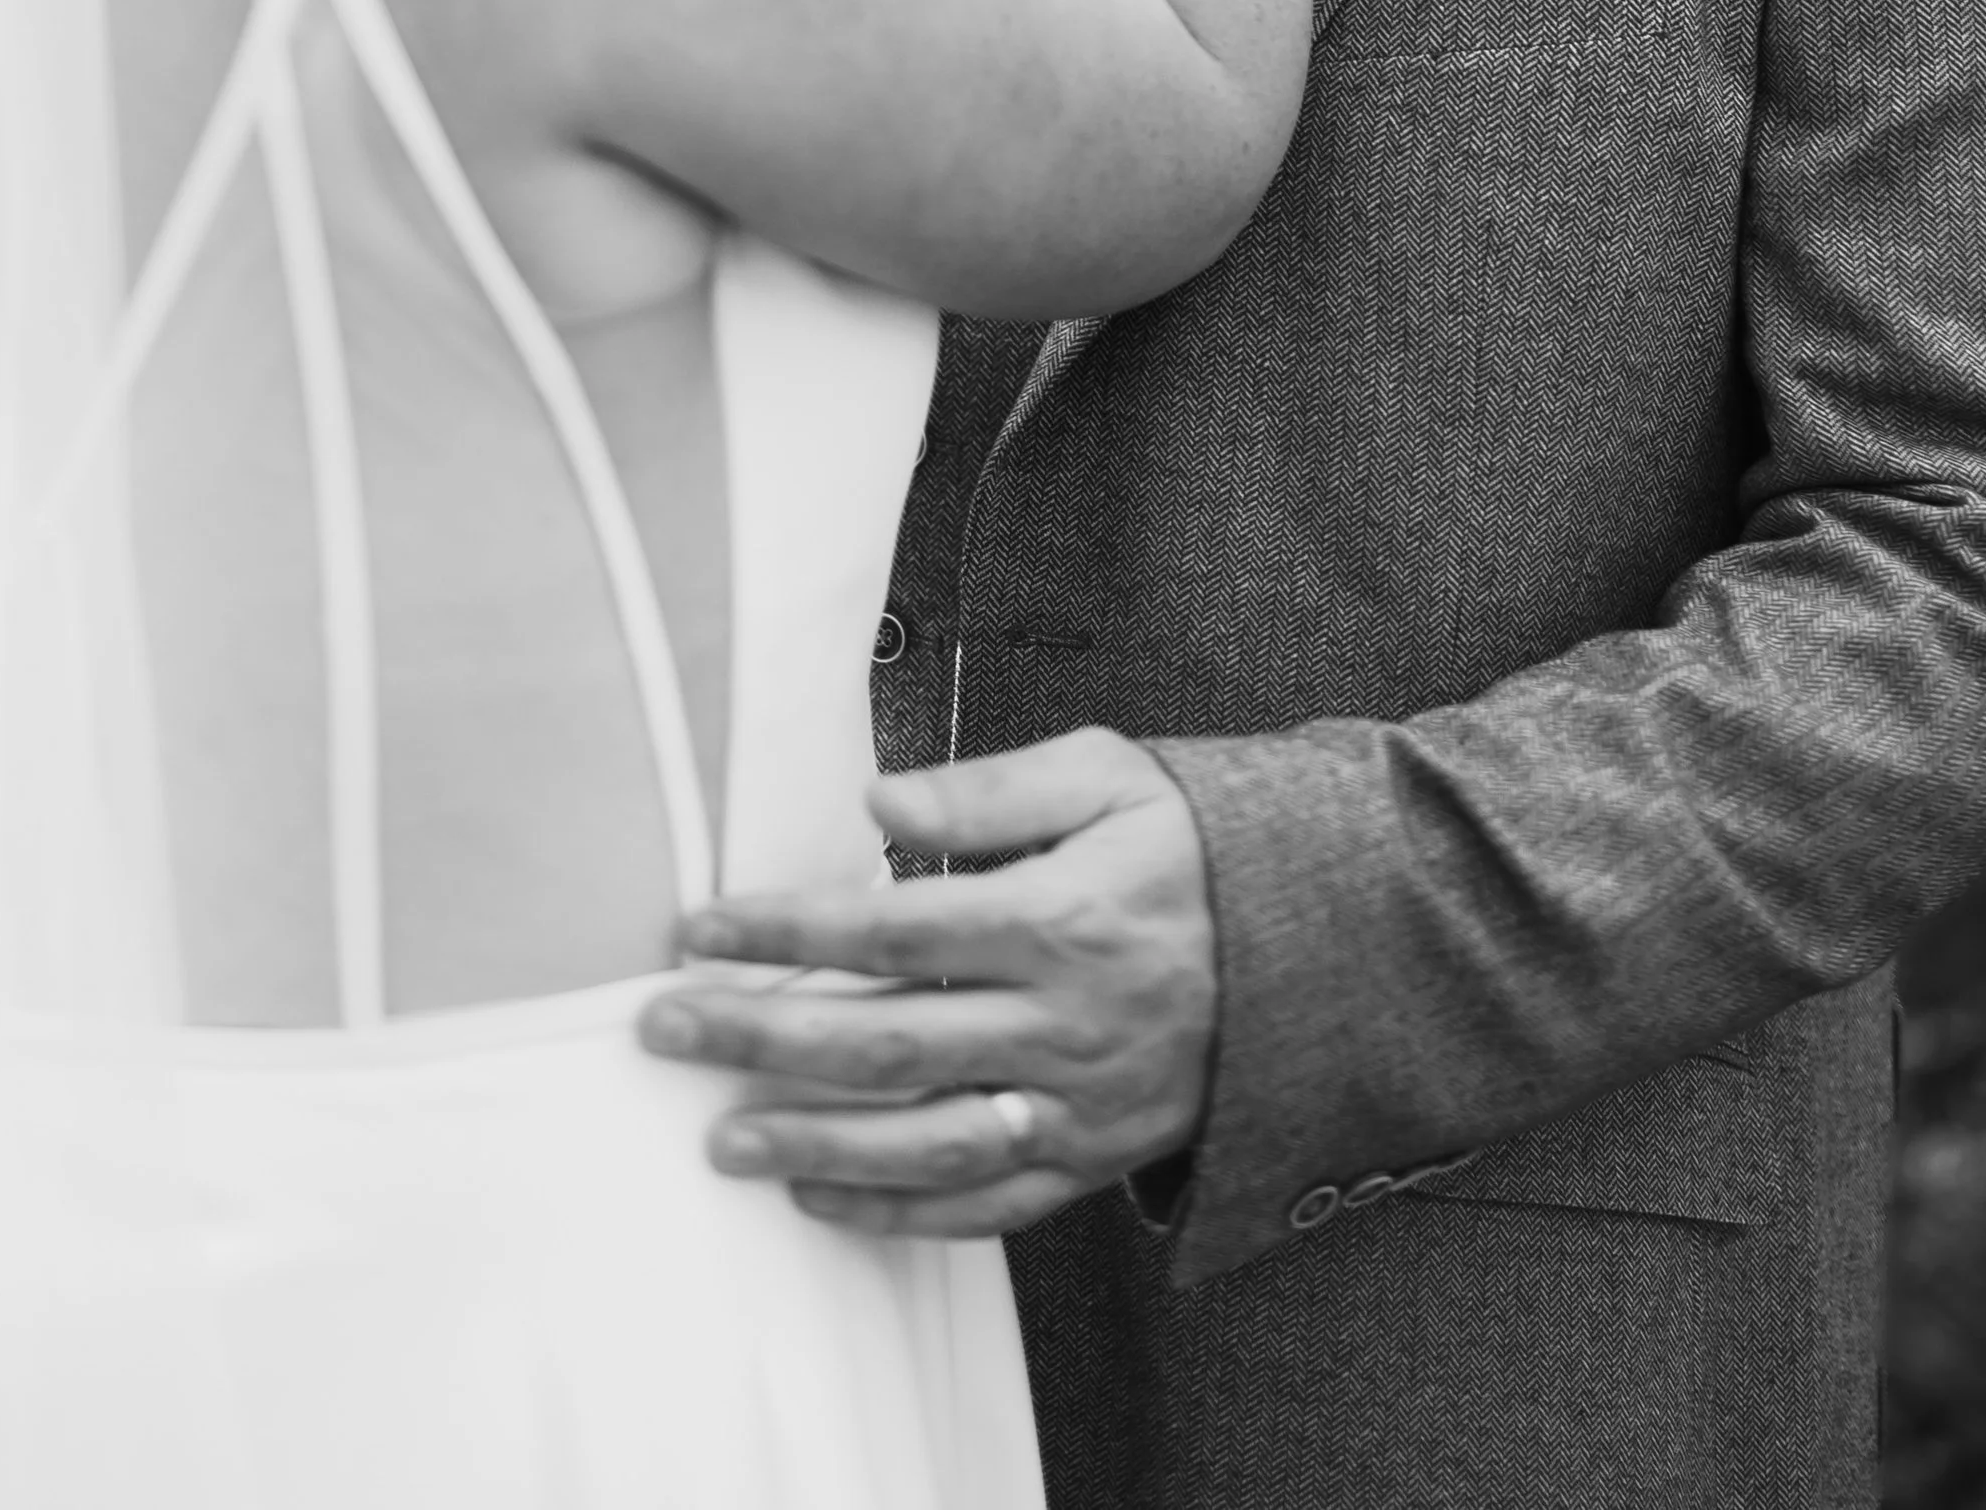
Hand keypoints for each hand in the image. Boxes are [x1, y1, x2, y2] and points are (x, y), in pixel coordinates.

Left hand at [639, 729, 1215, 1238]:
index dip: (782, 930)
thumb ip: (990, 788)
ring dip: (814, 1143)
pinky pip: (987, 1204)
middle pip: (884, 1040)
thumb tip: (876, 797)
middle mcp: (1059, 1020)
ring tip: (723, 1138)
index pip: (887, 928)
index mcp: (1055, 915)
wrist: (1317, 940)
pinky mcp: (1093, 1153)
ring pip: (925, 1139)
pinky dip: (902, 1211)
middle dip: (762, 1037)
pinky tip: (825, 1196)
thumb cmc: (1194, 841)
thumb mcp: (1108, 773)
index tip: (698, 928)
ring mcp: (1077, 1099)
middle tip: (667, 1030)